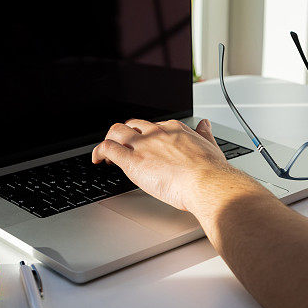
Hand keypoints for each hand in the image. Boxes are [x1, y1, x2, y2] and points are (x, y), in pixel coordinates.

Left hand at [91, 118, 264, 215]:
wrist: (206, 182)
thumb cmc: (210, 170)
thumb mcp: (210, 144)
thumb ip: (204, 134)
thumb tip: (205, 125)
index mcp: (174, 129)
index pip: (154, 125)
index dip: (146, 134)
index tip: (145, 143)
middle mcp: (157, 133)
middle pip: (133, 125)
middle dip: (126, 134)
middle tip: (124, 146)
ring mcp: (143, 145)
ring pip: (116, 131)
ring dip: (110, 139)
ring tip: (106, 152)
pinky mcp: (132, 161)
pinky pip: (108, 149)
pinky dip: (99, 151)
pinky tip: (98, 159)